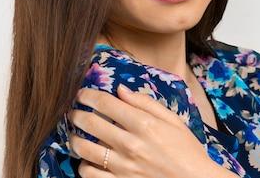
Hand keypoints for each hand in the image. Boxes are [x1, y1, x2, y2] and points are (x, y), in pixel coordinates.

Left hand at [68, 85, 236, 177]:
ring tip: (75, 135)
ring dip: (74, 138)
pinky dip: (83, 165)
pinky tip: (88, 160)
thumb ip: (146, 103)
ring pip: (84, 149)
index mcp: (144, 125)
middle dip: (76, 113)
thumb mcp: (173, 121)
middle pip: (90, 123)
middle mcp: (130, 145)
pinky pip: (89, 174)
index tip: (81, 93)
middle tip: (73, 111)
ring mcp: (123, 167)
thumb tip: (121, 89)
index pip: (105, 104)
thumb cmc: (186, 150)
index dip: (88, 95)